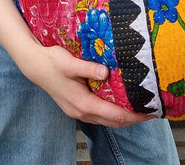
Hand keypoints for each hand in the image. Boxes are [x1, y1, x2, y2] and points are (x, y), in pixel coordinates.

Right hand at [20, 44, 151, 128]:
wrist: (34, 66)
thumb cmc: (52, 62)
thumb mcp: (70, 62)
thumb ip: (89, 68)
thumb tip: (106, 72)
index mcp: (83, 104)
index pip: (115, 115)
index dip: (134, 116)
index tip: (150, 112)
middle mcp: (82, 112)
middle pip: (113, 122)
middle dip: (133, 119)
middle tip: (150, 111)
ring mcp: (78, 111)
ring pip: (106, 120)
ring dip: (123, 117)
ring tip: (138, 108)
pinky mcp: (75, 107)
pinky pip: (99, 115)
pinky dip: (112, 112)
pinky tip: (118, 102)